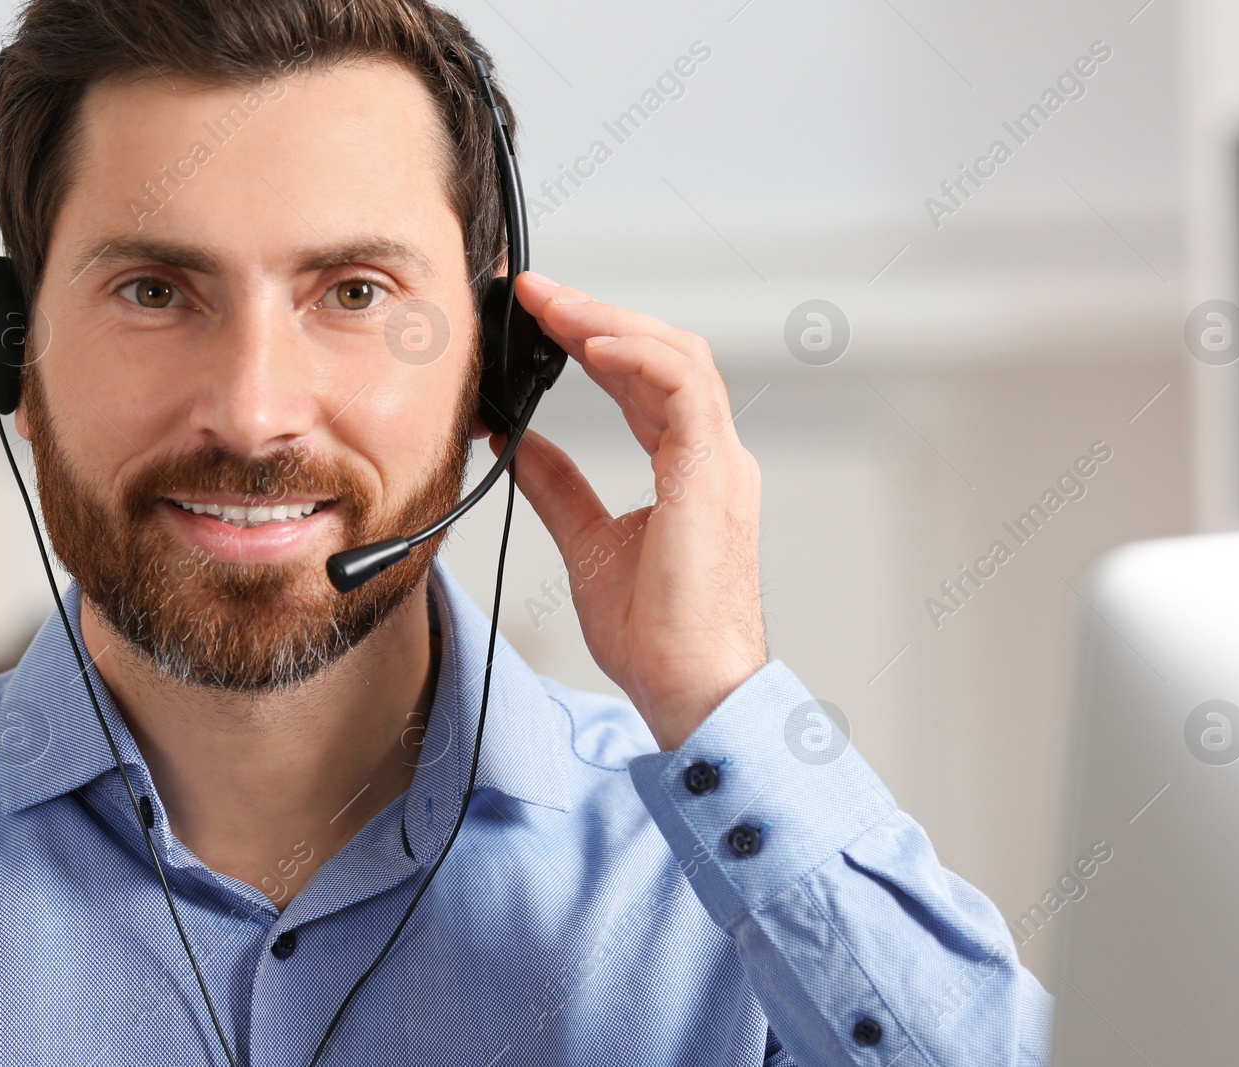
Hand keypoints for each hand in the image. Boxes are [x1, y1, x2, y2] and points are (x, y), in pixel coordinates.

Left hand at [488, 271, 767, 751]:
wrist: (690, 691)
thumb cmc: (659, 637)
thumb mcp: (588, 543)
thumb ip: (558, 485)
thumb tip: (518, 442)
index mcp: (690, 470)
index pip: (645, 380)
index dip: (594, 340)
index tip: (536, 317)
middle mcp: (713, 458)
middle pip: (664, 353)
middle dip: (597, 316)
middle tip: (534, 295)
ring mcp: (719, 464)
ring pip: (678, 357)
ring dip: (611, 324)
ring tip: (552, 306)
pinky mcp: (713, 479)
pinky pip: (683, 392)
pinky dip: (637, 359)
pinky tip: (590, 345)